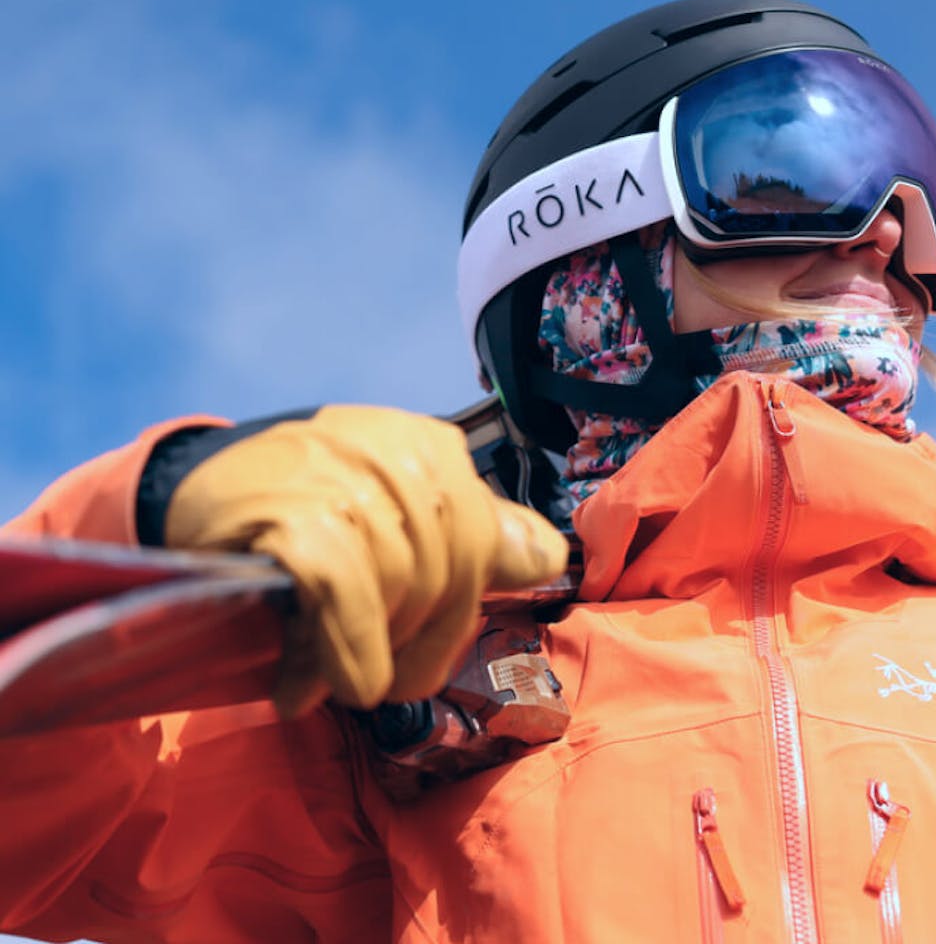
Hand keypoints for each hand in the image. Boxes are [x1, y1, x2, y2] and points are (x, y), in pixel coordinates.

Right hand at [163, 405, 566, 716]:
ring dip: (365, 656)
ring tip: (323, 675)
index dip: (456, 614)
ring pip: (404, 592)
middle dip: (415, 643)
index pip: (493, 548)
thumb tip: (548, 558)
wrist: (189, 495)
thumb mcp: (393, 516)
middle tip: (369, 675)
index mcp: (433, 450)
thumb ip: (476, 538)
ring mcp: (349, 477)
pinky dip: (343, 649)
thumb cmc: (300, 514)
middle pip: (453, 577)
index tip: (414, 643)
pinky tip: (322, 683)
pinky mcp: (296, 515)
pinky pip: (349, 596)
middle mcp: (400, 453)